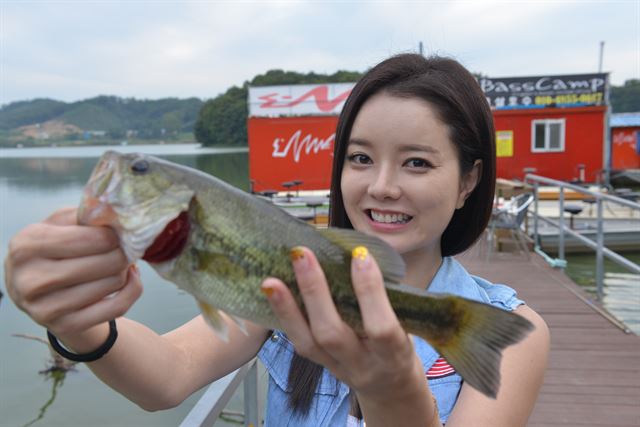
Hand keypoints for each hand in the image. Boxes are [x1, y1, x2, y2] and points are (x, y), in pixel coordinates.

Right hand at [4, 207, 141, 340]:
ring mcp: (46, 308)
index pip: (92, 238)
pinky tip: (128, 277)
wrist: (34, 288)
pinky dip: (132, 289)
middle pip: (107, 262)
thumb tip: (119, 218)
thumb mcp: (59, 224)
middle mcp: (31, 279)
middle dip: (123, 252)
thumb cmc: (54, 248)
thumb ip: (86, 216)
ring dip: (124, 270)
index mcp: (27, 245)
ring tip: (118, 262)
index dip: (114, 235)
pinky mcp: (66, 326)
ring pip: (114, 283)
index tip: (117, 233)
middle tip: (124, 248)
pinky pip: (118, 307)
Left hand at [261, 246, 429, 412]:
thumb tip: (359, 253)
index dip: (370, 292)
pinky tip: (272, 294)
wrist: (391, 391)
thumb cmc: (400, 347)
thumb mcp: (406, 326)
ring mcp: (337, 367)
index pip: (380, 326)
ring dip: (287, 308)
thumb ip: (386, 298)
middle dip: (315, 291)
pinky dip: (284, 317)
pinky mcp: (320, 366)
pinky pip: (298, 343)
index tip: (360, 255)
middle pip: (332, 333)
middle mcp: (362, 363)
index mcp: (392, 353)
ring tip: (271, 280)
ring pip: (307, 342)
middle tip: (302, 255)